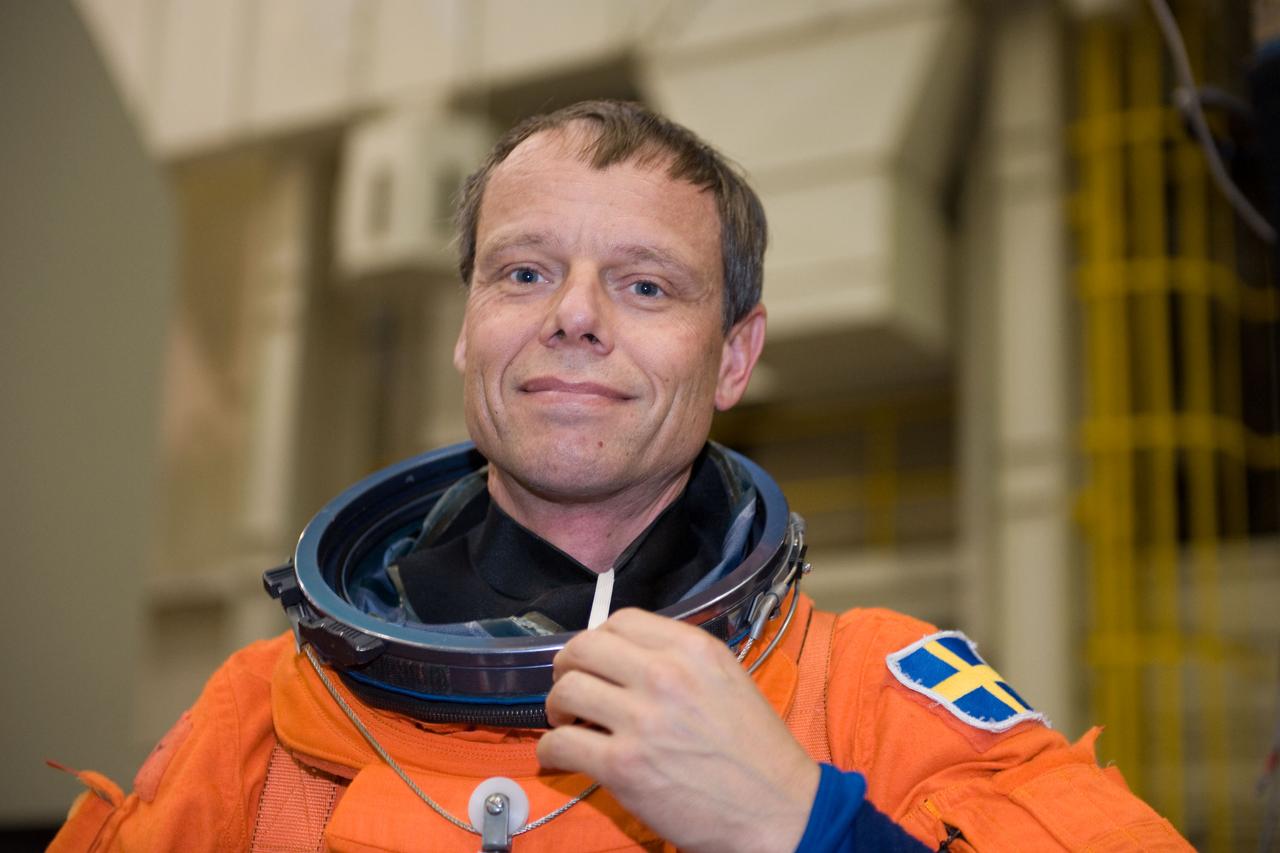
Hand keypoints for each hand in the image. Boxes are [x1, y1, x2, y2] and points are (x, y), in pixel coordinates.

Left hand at [536, 608, 819, 852]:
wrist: (779, 810)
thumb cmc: (756, 750)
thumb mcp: (727, 679)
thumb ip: (679, 659)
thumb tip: (625, 658)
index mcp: (693, 648)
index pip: (620, 621)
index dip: (598, 640)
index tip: (596, 662)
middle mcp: (665, 674)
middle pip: (583, 648)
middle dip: (567, 668)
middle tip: (571, 690)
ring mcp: (642, 719)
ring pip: (565, 691)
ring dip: (557, 707)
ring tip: (568, 723)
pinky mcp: (624, 766)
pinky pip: (561, 743)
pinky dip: (552, 749)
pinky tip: (564, 755)